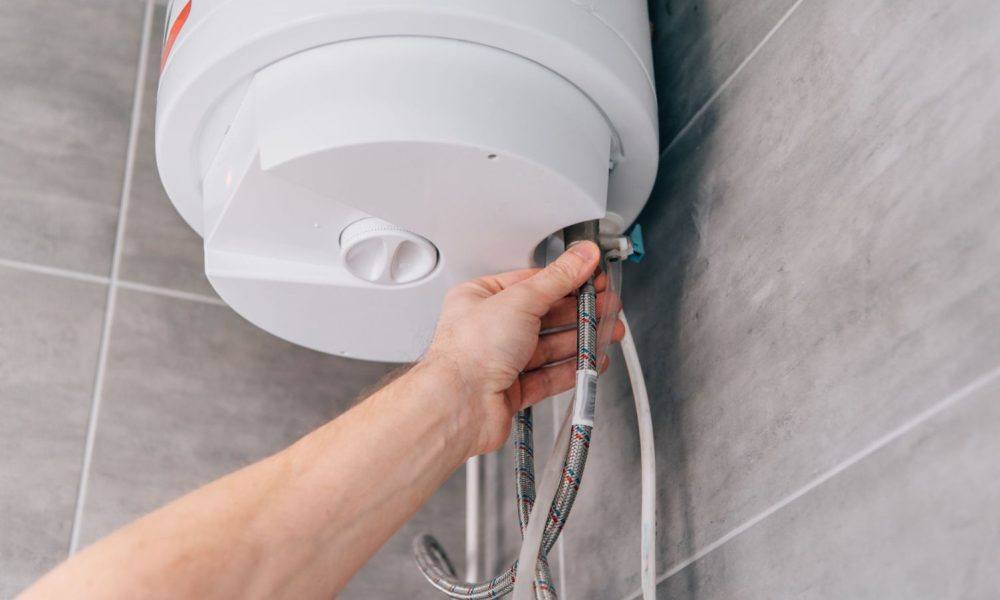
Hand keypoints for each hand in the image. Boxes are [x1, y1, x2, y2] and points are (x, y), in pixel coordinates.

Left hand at [424, 241, 623, 455]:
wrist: (458, 406)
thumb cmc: (469, 352)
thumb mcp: (520, 300)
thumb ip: (558, 278)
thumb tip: (581, 256)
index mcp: (480, 299)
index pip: (531, 282)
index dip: (565, 280)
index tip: (593, 279)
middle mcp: (488, 329)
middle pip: (543, 315)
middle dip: (579, 312)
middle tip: (607, 307)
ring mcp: (499, 361)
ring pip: (548, 347)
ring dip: (580, 340)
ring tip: (607, 333)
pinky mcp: (510, 391)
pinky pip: (547, 377)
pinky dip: (571, 370)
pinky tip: (589, 363)